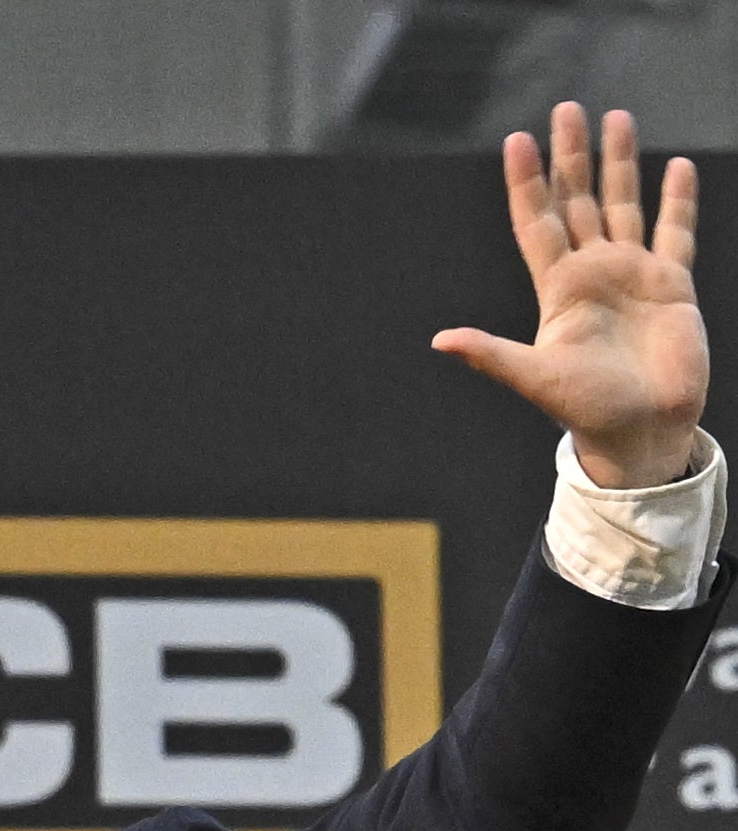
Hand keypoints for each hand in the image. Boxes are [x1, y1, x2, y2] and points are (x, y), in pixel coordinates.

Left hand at [435, 102, 706, 488]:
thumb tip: (440, 341)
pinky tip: (677, 167)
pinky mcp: (671, 284)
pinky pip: (676, 232)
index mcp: (559, 290)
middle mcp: (593, 274)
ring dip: (619, 163)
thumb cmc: (587, 412)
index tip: (517, 140)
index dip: (527, 183)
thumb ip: (492, 355)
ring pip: (623, 204)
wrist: (641, 434)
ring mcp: (632, 275)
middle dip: (572, 156)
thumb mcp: (535, 378)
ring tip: (616, 117)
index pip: (538, 223)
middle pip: (579, 201)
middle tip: (566, 109)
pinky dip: (677, 200)